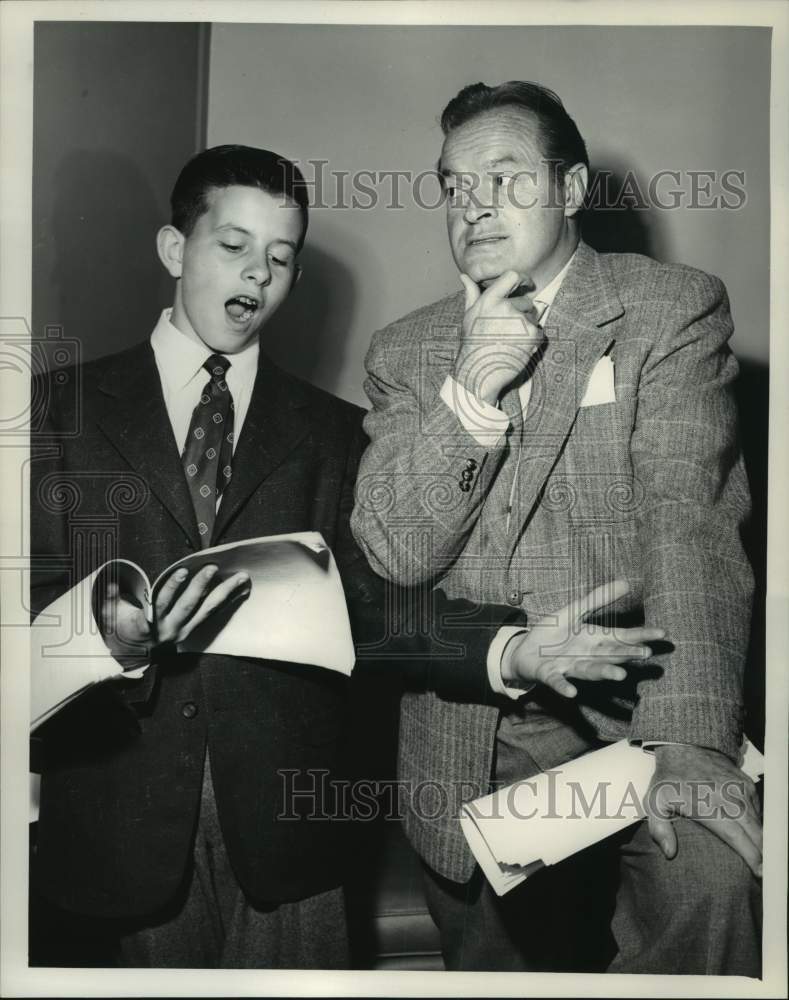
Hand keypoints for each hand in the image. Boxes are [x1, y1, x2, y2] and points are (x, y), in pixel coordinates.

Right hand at [99, 564, 250, 665]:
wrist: (135, 653)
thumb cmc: (123, 627)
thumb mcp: (111, 614)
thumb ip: (111, 598)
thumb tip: (109, 582)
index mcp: (148, 621)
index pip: (161, 601)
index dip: (172, 586)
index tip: (183, 571)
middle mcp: (169, 627)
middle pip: (187, 605)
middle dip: (201, 586)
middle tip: (213, 568)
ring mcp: (184, 630)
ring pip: (206, 611)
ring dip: (224, 593)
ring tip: (241, 578)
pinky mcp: (193, 631)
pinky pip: (212, 616)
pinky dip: (228, 602)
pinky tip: (241, 591)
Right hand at [452, 269, 543, 404]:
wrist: (479, 373)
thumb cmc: (472, 345)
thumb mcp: (468, 316)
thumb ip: (471, 294)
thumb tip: (464, 275)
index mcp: (489, 300)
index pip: (512, 276)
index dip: (523, 278)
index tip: (527, 283)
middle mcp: (506, 307)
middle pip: (526, 302)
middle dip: (521, 314)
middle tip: (506, 332)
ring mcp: (520, 321)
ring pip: (533, 318)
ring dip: (527, 328)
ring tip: (510, 342)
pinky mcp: (532, 334)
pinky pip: (539, 332)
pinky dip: (532, 341)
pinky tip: (517, 348)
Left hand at [501, 579, 664, 697]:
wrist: (524, 650)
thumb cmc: (554, 633)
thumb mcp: (575, 611)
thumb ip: (599, 599)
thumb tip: (627, 582)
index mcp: (595, 639)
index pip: (622, 637)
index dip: (641, 635)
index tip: (662, 633)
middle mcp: (586, 655)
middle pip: (610, 654)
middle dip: (627, 655)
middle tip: (646, 654)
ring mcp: (569, 666)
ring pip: (589, 670)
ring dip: (603, 672)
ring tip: (619, 674)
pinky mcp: (549, 674)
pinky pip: (557, 681)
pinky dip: (564, 686)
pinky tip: (572, 692)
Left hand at [645, 743, 761, 877]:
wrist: (684, 746)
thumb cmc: (669, 778)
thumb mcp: (655, 801)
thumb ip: (659, 828)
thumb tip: (669, 853)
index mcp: (709, 806)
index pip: (738, 837)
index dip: (751, 856)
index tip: (759, 873)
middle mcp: (730, 799)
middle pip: (756, 833)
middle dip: (764, 854)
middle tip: (766, 874)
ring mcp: (741, 790)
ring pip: (760, 823)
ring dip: (762, 841)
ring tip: (764, 860)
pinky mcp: (747, 784)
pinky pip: (758, 810)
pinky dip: (758, 824)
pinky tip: (754, 836)